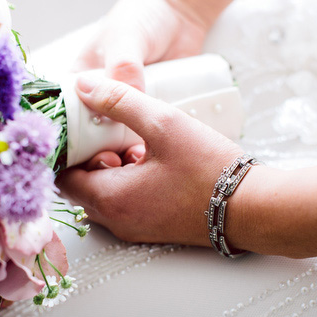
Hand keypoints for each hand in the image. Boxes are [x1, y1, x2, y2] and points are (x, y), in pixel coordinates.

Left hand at [57, 74, 246, 245]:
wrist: (253, 209)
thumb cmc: (211, 170)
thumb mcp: (163, 124)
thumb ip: (120, 102)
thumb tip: (84, 87)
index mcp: (111, 199)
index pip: (63, 178)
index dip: (68, 151)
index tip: (83, 128)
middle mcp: (117, 221)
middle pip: (80, 188)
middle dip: (90, 158)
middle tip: (112, 134)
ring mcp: (135, 229)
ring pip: (103, 196)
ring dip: (110, 170)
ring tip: (137, 145)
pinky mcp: (152, 229)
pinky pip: (124, 204)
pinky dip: (127, 183)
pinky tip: (152, 161)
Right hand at [73, 0, 240, 169]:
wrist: (180, 15)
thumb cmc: (142, 18)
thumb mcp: (126, 39)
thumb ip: (122, 68)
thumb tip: (121, 100)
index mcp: (79, 82)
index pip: (66, 116)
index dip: (71, 139)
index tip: (83, 153)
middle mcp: (98, 100)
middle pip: (90, 137)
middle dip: (99, 153)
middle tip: (112, 161)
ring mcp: (123, 111)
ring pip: (116, 141)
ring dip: (122, 154)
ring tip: (133, 161)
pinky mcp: (146, 116)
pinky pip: (142, 138)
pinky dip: (144, 149)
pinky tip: (149, 156)